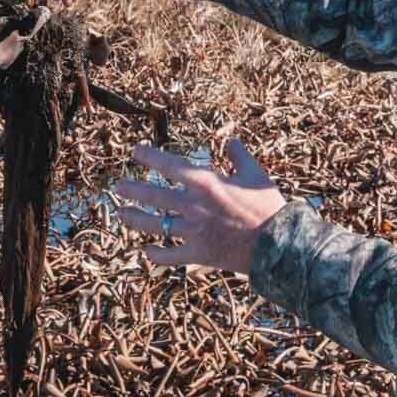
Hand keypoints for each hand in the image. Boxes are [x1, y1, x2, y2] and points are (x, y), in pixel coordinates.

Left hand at [113, 140, 286, 272]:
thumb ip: (239, 156)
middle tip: (117, 186)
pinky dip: (157, 254)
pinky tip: (147, 252)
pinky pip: (171, 255)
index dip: (149, 157)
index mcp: (206, 183)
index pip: (169, 165)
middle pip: (154, 195)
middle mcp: (194, 206)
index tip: (134, 151)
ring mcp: (193, 231)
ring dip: (135, 219)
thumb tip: (230, 141)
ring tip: (121, 214)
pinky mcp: (198, 253)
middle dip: (132, 189)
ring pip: (155, 225)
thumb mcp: (256, 175)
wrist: (278, 245)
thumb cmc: (268, 206)